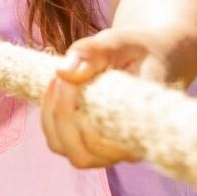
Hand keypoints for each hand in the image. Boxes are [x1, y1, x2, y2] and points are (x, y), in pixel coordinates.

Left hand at [40, 28, 162, 167]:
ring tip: (58, 81)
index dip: (75, 113)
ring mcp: (106, 150)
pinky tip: (57, 86)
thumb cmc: (136, 50)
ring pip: (64, 149)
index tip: (67, 78)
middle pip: (81, 154)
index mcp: (142, 128)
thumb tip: (62, 73)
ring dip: (51, 116)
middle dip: (61, 115)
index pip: (102, 143)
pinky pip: (58, 141)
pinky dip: (48, 116)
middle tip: (60, 79)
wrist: (148, 57)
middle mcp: (126, 149)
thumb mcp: (120, 42)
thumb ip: (94, 51)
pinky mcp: (88, 145)